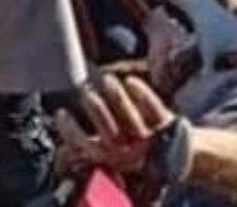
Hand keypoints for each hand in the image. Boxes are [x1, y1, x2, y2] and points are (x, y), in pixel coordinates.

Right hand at [55, 75, 175, 176]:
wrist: (177, 154)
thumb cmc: (135, 147)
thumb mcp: (111, 152)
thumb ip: (87, 146)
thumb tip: (60, 147)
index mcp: (111, 157)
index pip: (87, 149)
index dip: (72, 133)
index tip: (61, 113)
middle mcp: (129, 152)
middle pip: (111, 135)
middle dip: (97, 113)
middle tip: (86, 93)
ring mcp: (149, 140)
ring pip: (131, 121)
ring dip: (117, 99)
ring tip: (107, 80)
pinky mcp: (166, 126)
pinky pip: (155, 111)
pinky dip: (143, 95)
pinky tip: (130, 81)